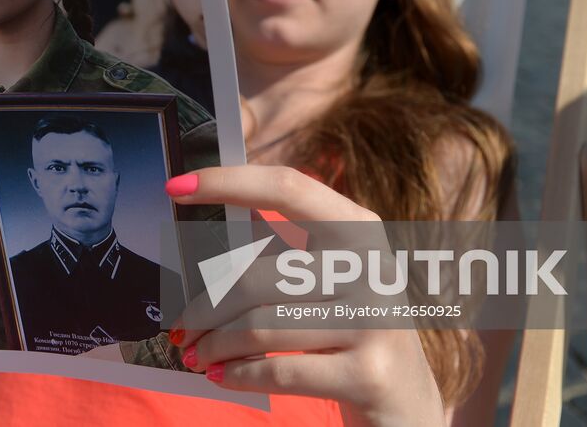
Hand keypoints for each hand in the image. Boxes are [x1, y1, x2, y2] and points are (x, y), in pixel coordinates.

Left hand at [166, 165, 443, 426]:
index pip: (287, 188)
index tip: (176, 187)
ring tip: (194, 355)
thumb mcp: (329, 277)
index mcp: (359, 226)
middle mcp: (372, 265)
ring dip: (214, 345)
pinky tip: (221, 376)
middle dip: (204, 306)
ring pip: (261, 327)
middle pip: (257, 275)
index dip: (229, 182)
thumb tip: (208, 223)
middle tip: (178, 327)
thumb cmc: (350, 330)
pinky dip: (240, 375)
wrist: (410, 405)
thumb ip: (282, 248)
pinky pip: (280, 372)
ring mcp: (375, 320)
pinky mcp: (370, 374)